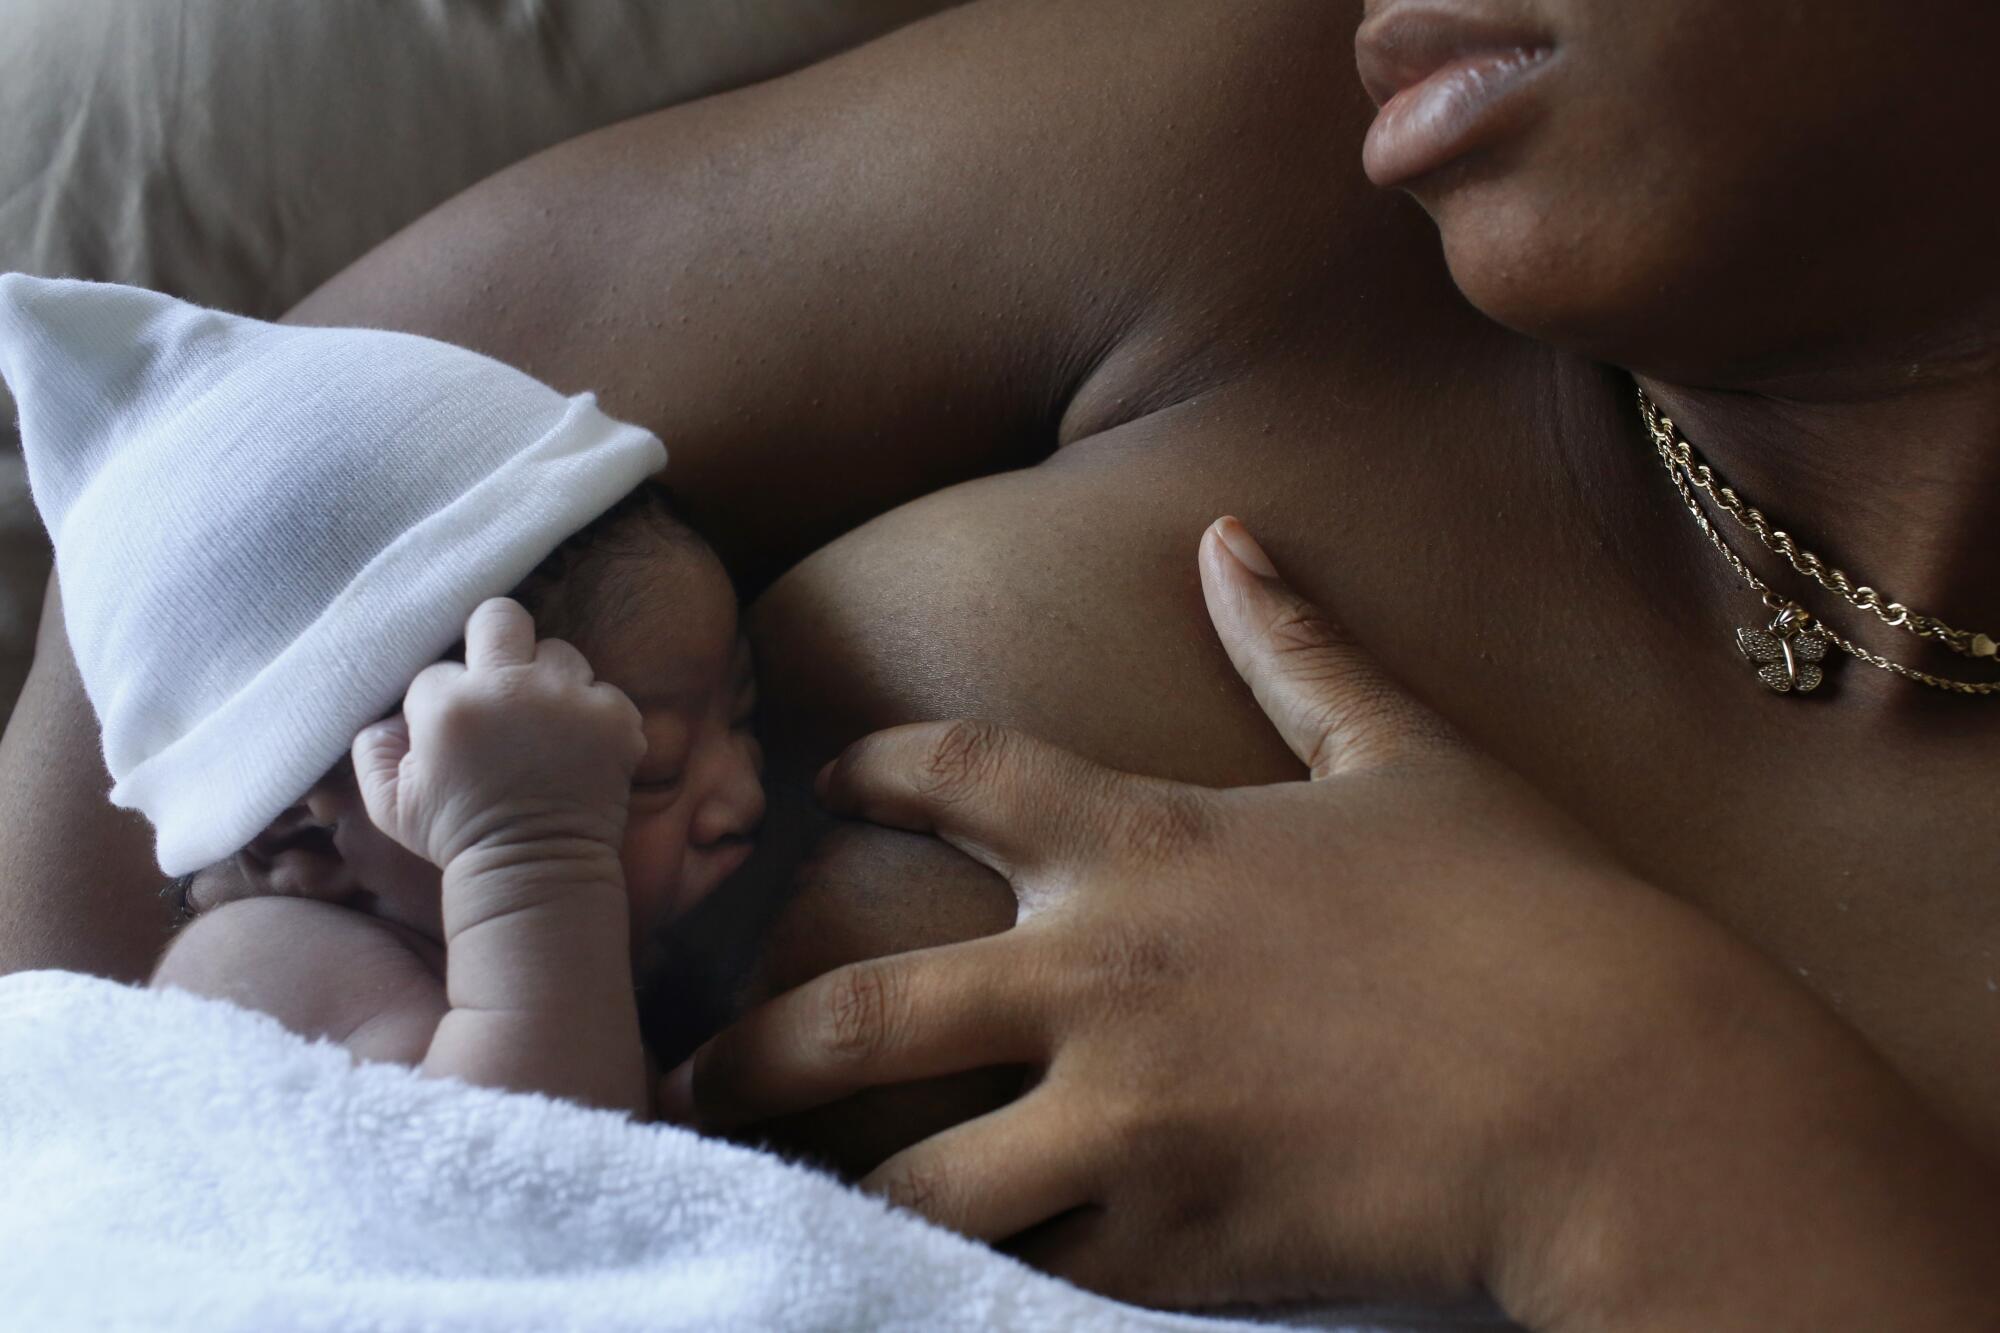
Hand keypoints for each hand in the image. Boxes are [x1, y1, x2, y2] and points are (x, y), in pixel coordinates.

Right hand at [353, 598, 645, 869]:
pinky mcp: (614, 716)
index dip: (442, 699)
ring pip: (558, 652)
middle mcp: (510, 689)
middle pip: (501, 615)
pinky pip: (602, 690)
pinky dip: (592, 714)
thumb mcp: (387, 802)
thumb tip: (392, 712)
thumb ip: (372, 746)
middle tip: (499, 679)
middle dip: (495, 639)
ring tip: (544, 724)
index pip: (438, 668)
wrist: (535, 869)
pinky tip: (579, 746)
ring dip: (548, 681)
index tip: (455, 732)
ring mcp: (568, 699)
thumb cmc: (457, 836)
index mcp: (450, 705)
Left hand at [668, 522, 1999, 1325]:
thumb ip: (1300, 648)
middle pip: (864, 1007)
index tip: (820, 780)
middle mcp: (1102, 980)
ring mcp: (1126, 1122)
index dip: (866, 765)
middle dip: (755, 1038)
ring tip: (761, 1182)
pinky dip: (973, 1260)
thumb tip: (1231, 534)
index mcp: (1148, 844)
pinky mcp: (1174, 1241)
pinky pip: (1032, 1261)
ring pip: (914, 1170)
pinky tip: (915, 1261)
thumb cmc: (1530, 912)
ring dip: (825, 1175)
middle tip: (693, 1059)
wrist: (1626, 1096)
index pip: (956, 775)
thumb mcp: (1411, 755)